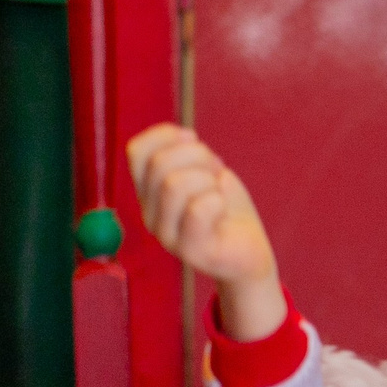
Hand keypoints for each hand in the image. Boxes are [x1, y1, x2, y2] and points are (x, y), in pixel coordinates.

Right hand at [127, 123, 283, 335]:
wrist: (250, 252)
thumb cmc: (227, 208)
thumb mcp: (205, 171)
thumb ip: (187, 153)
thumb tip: (184, 135)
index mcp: (148, 191)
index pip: (136, 151)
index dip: (166, 134)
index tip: (193, 140)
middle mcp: (149, 214)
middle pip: (159, 164)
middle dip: (197, 156)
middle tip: (216, 172)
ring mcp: (167, 235)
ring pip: (174, 185)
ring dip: (207, 180)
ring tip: (218, 193)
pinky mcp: (191, 252)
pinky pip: (197, 210)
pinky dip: (217, 200)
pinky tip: (223, 211)